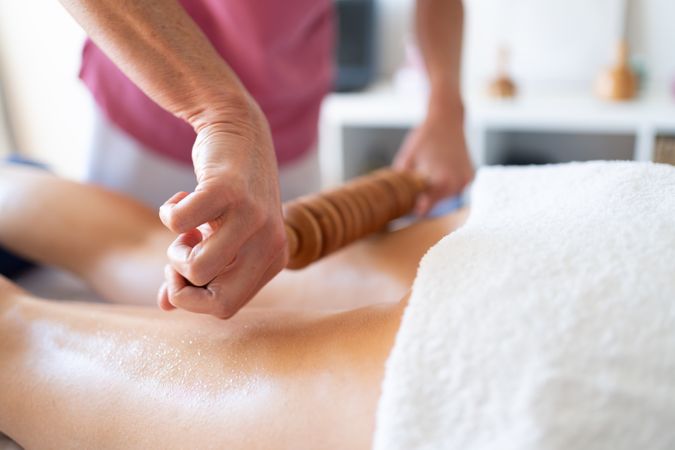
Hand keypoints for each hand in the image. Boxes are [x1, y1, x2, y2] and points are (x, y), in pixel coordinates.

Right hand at [157, 95, 287, 318]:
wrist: (239, 129)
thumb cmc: (227, 192)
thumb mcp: (218, 236)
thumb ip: (196, 272)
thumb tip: (164, 306)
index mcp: (272, 260)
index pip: (226, 308)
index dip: (193, 297)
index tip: (183, 267)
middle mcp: (271, 243)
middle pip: (219, 303)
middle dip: (183, 286)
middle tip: (181, 252)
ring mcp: (254, 216)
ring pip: (198, 269)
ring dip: (175, 251)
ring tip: (185, 227)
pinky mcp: (229, 190)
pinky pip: (180, 223)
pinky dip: (168, 213)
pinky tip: (182, 196)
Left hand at [394, 100, 473, 214]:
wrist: (447, 119)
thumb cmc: (425, 137)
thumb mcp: (406, 158)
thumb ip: (402, 182)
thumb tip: (395, 201)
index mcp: (440, 182)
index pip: (425, 209)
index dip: (413, 209)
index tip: (406, 205)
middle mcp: (456, 184)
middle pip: (435, 205)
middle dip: (424, 199)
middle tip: (415, 187)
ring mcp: (465, 181)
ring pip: (445, 198)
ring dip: (435, 192)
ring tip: (429, 173)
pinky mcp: (470, 177)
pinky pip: (454, 189)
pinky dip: (446, 185)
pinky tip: (440, 170)